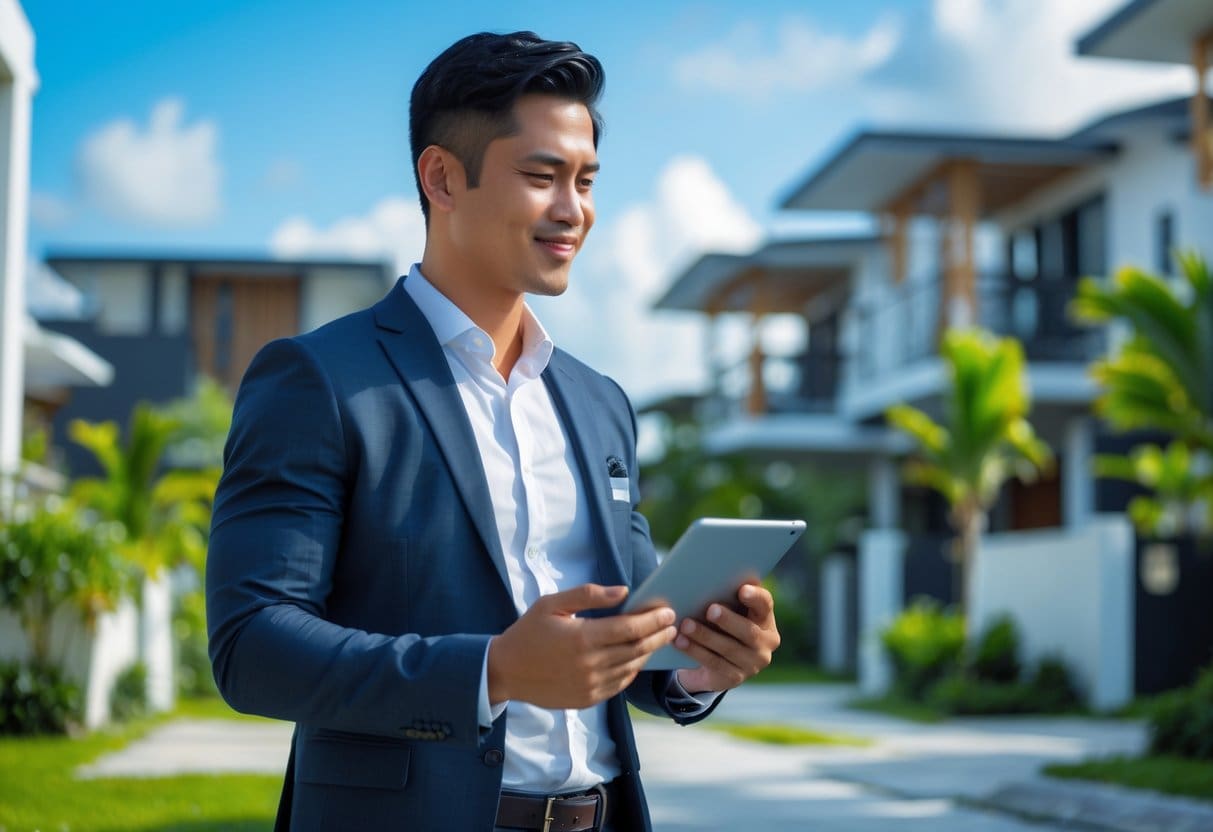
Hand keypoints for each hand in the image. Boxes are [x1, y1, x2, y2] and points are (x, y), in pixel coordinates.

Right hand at [487, 584, 676, 708]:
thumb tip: (623, 591)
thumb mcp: (552, 604)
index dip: (652, 619)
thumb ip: (589, 595)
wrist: (505, 671)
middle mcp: (589, 665)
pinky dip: (632, 669)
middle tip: (673, 624)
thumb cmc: (528, 632)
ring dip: (648, 652)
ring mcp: (590, 685)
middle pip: (636, 649)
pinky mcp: (588, 699)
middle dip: (658, 635)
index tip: (667, 611)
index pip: (630, 628)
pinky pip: (619, 684)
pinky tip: (637, 658)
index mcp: (582, 638)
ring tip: (660, 639)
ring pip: (631, 667)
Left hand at [674, 581, 779, 693]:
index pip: (765, 605)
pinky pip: (714, 663)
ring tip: (685, 625)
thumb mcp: (728, 611)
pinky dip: (695, 651)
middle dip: (728, 620)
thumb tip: (708, 578)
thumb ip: (726, 597)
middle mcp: (765, 643)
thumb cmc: (721, 625)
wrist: (716, 663)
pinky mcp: (735, 677)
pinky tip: (680, 641)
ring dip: (705, 636)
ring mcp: (752, 664)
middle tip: (710, 610)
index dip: (755, 597)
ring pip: (728, 648)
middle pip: (749, 631)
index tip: (742, 589)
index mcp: (766, 620)